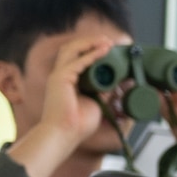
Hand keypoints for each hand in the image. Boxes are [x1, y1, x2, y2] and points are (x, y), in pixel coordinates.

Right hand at [7, 35, 117, 176]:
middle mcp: (60, 75)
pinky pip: (78, 62)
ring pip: (73, 50)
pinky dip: (91, 54)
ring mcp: (58, 75)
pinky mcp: (60, 79)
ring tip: (107, 42)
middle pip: (73, 49)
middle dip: (91, 42)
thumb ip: (104, 92)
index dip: (92, 51)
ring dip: (90, 43)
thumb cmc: (77, 125)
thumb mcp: (97, 103)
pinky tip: (103, 50)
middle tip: (110, 42)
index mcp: (67, 80)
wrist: (64, 135)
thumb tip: (117, 84)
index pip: (78, 58)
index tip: (110, 49)